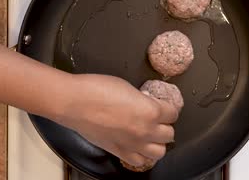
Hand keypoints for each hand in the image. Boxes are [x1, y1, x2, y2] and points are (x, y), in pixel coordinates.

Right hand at [60, 74, 178, 166]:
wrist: (74, 102)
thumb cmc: (98, 88)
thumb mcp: (128, 87)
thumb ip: (143, 99)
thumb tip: (147, 103)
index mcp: (151, 111)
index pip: (173, 113)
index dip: (169, 108)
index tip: (163, 105)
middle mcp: (146, 131)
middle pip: (170, 134)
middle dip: (165, 125)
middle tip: (157, 118)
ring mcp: (133, 144)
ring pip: (160, 152)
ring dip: (157, 142)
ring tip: (149, 134)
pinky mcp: (119, 152)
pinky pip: (140, 161)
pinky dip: (141, 154)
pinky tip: (136, 144)